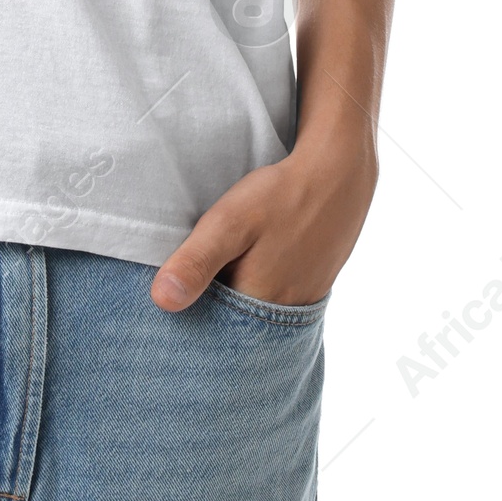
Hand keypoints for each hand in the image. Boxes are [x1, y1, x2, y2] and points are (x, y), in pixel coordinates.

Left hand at [150, 122, 376, 311]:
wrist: (340, 173)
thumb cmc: (282, 196)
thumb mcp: (229, 223)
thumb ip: (196, 261)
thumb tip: (161, 302)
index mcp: (257, 306)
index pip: (207, 327)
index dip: (187, 307)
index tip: (171, 287)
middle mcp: (283, 314)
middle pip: (232, 322)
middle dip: (210, 302)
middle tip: (198, 268)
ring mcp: (302, 301)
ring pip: (253, 309)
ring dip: (234, 293)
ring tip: (222, 264)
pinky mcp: (312, 285)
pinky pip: (274, 298)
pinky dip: (257, 284)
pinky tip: (251, 259)